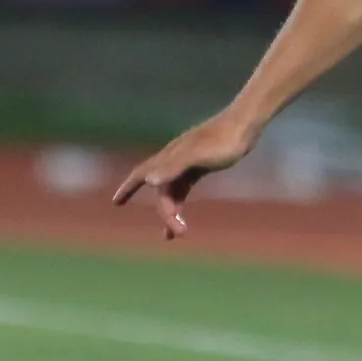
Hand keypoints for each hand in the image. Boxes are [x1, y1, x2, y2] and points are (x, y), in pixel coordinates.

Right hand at [111, 112, 260, 238]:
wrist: (245, 124)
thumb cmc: (224, 140)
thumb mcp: (199, 156)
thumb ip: (174, 166)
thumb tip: (149, 181)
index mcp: (170, 157)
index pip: (141, 174)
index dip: (128, 188)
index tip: (116, 203)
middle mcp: (174, 160)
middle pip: (162, 191)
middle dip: (165, 213)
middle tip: (175, 235)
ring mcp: (187, 163)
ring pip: (171, 191)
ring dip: (171, 212)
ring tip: (174, 236)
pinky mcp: (200, 165)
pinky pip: (183, 187)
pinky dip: (180, 202)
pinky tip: (182, 215)